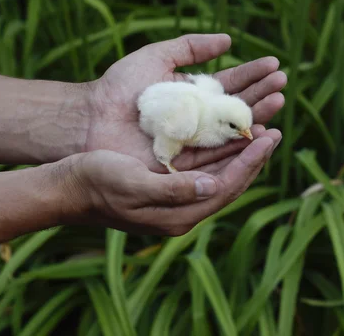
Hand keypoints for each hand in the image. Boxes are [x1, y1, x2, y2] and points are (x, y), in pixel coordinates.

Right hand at [54, 127, 281, 234]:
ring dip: (239, 153)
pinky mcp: (168, 188)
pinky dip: (219, 153)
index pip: (226, 187)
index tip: (269, 135)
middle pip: (229, 183)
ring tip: (259, 129)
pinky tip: (226, 137)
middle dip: (253, 157)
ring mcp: (176, 200)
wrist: (68, 188)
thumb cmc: (95, 182)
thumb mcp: (131, 183)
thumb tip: (210, 185)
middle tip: (274, 130)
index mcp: (178, 215)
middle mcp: (183, 211)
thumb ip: (172, 190)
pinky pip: (204, 170)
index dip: (250, 161)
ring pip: (219, 175)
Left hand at [85, 34, 286, 171]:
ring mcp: (193, 142)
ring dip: (257, 116)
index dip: (252, 75)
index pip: (229, 85)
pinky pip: (217, 155)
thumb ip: (190, 47)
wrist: (91, 118)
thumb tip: (229, 39)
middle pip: (236, 108)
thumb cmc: (119, 87)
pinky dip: (238, 144)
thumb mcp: (156, 57)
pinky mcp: (186, 163)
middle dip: (261, 94)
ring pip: (232, 131)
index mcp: (192, 95)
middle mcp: (197, 119)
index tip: (274, 64)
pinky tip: (258, 131)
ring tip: (279, 102)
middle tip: (283, 84)